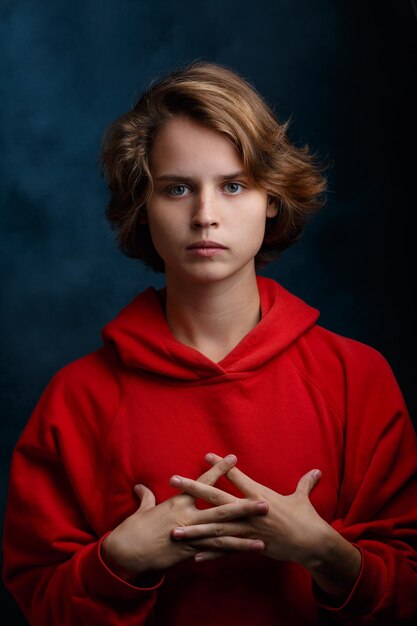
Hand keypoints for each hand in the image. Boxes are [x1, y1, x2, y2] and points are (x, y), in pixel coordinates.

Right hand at [101, 454, 267, 580]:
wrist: (125, 553)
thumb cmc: (132, 529)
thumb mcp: (141, 511)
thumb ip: (146, 498)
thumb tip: (141, 487)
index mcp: (178, 503)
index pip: (202, 483)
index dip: (219, 470)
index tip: (234, 458)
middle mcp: (188, 518)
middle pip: (221, 511)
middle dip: (244, 507)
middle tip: (265, 503)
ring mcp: (190, 537)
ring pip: (222, 535)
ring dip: (244, 536)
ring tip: (263, 536)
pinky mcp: (189, 553)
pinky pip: (213, 552)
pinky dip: (229, 552)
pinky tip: (242, 554)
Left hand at [170, 453, 328, 567]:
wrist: (311, 543)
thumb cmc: (306, 518)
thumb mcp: (302, 498)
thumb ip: (304, 484)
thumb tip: (317, 471)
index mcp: (258, 495)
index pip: (236, 476)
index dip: (221, 465)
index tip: (205, 455)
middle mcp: (248, 510)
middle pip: (216, 497)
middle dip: (193, 488)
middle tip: (173, 480)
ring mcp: (246, 529)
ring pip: (215, 527)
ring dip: (194, 528)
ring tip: (175, 530)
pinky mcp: (249, 545)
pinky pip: (226, 550)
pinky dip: (211, 553)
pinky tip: (194, 556)